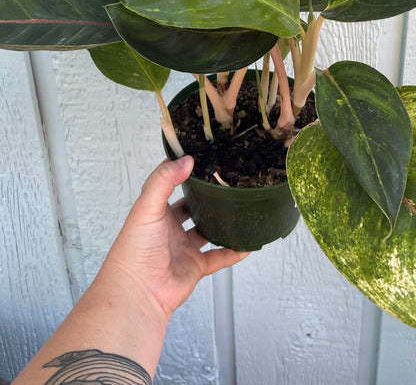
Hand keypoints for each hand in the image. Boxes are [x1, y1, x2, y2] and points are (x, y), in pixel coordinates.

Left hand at [99, 156, 248, 321]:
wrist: (139, 294)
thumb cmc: (133, 252)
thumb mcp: (147, 207)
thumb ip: (164, 180)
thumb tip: (185, 160)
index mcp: (155, 212)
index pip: (170, 185)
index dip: (183, 172)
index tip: (200, 159)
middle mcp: (169, 229)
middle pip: (190, 208)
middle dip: (204, 198)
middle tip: (223, 183)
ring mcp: (183, 248)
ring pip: (206, 232)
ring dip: (219, 223)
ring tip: (236, 209)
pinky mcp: (195, 267)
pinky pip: (218, 257)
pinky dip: (233, 251)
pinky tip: (245, 244)